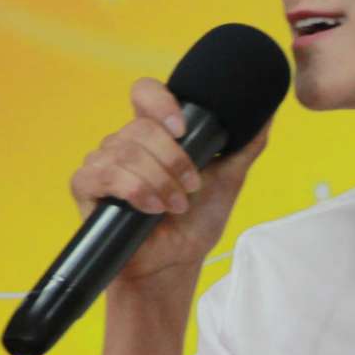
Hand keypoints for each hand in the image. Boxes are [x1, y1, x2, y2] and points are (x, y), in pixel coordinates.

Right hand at [67, 77, 271, 287]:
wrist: (176, 262)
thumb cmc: (196, 222)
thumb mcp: (229, 176)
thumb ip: (246, 142)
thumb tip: (268, 109)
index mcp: (153, 133)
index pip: (144, 92)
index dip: (161, 101)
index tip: (184, 128)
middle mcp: (125, 143)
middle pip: (140, 128)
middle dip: (173, 161)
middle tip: (190, 188)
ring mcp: (103, 163)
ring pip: (124, 151)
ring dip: (158, 181)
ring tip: (173, 206)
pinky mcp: (86, 187)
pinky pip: (101, 174)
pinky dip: (133, 189)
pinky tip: (150, 207)